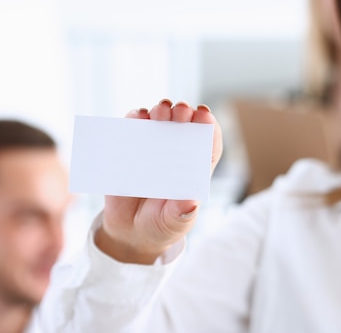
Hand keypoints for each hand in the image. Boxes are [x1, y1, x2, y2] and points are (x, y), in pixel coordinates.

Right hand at [95, 99, 222, 263]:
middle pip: (186, 124)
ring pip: (161, 119)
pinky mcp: (132, 148)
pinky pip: (134, 127)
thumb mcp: (174, 224)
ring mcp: (156, 148)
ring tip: (158, 113)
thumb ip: (181, 215)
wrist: (131, 231)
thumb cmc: (162, 225)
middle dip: (184, 112)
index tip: (204, 116)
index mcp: (197, 168)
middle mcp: (179, 153)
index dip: (209, 127)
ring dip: (161, 110)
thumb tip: (190, 204)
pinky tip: (137, 117)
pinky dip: (135, 118)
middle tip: (179, 112)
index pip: (209, 142)